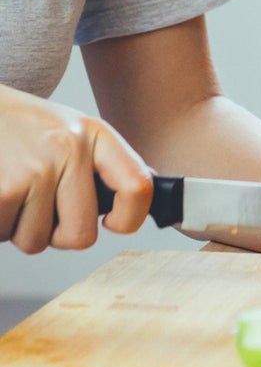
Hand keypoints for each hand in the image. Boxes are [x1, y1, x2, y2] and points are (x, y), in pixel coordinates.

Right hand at [0, 85, 152, 253]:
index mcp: (95, 133)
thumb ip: (100, 160)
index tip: (112, 223)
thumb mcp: (68, 128)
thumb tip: (141, 194)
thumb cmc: (18, 125)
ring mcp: (37, 169)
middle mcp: (71, 148)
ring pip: (36, 241)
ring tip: (11, 191)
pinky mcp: (5, 188)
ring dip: (18, 227)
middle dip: (56, 235)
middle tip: (40, 210)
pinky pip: (3, 234)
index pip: (136, 186)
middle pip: (81, 234)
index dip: (130, 218)